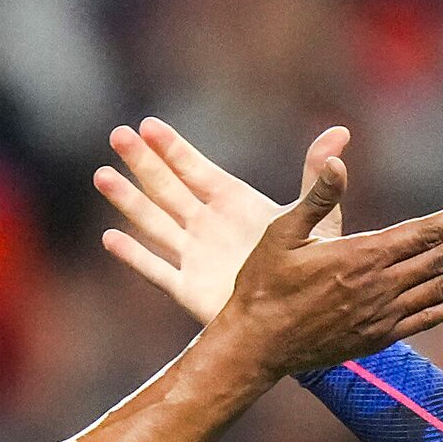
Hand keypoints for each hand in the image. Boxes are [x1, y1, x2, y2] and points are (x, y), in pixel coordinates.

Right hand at [97, 118, 340, 322]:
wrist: (298, 316)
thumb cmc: (307, 265)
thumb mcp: (315, 218)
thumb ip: (318, 177)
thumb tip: (340, 133)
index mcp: (232, 202)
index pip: (196, 169)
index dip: (173, 148)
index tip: (149, 125)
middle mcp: (207, 224)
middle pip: (167, 188)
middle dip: (143, 163)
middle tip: (118, 134)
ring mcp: (194, 255)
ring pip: (154, 223)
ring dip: (128, 201)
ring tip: (102, 175)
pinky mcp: (188, 288)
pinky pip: (156, 269)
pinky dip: (134, 255)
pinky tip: (110, 238)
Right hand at [204, 145, 442, 381]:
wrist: (255, 346)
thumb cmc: (263, 284)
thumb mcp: (282, 232)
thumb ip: (315, 195)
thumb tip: (337, 157)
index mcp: (360, 257)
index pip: (425, 234)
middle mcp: (379, 287)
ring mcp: (382, 316)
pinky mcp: (378, 337)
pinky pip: (427, 318)